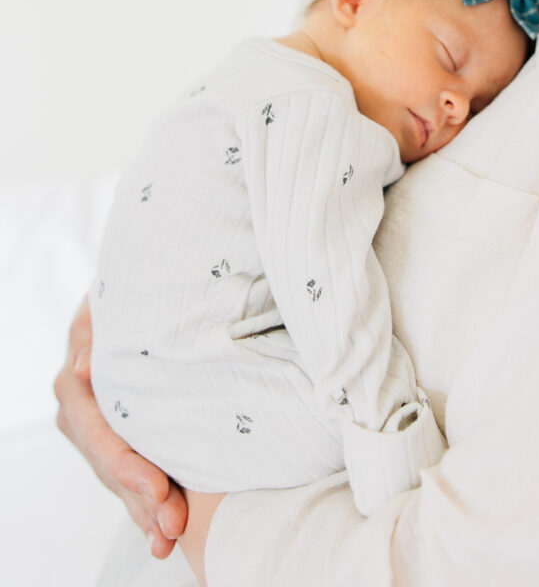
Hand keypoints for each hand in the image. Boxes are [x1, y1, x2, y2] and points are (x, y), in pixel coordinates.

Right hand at [54, 296, 187, 558]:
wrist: (152, 293)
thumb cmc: (140, 290)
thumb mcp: (116, 300)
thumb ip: (97, 329)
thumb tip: (83, 368)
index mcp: (77, 376)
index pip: (94, 429)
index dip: (123, 461)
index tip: (158, 485)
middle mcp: (80, 408)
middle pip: (106, 462)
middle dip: (139, 496)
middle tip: (172, 522)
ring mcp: (96, 428)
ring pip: (116, 478)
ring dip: (143, 509)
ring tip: (170, 538)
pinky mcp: (120, 438)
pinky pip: (128, 477)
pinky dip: (146, 505)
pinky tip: (163, 536)